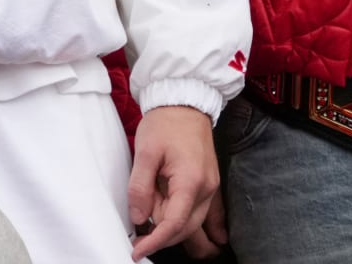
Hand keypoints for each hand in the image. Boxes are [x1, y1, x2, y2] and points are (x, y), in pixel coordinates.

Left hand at [127, 106, 219, 260]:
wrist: (184, 102)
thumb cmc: (165, 123)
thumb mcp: (145, 152)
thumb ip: (140, 188)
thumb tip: (140, 218)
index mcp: (191, 181)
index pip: (173, 224)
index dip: (154, 242)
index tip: (137, 251)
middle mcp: (206, 189)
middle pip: (185, 228)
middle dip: (161, 234)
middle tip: (138, 230)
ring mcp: (211, 187)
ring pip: (195, 223)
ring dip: (174, 228)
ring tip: (154, 222)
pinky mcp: (210, 184)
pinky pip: (211, 214)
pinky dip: (207, 228)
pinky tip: (214, 241)